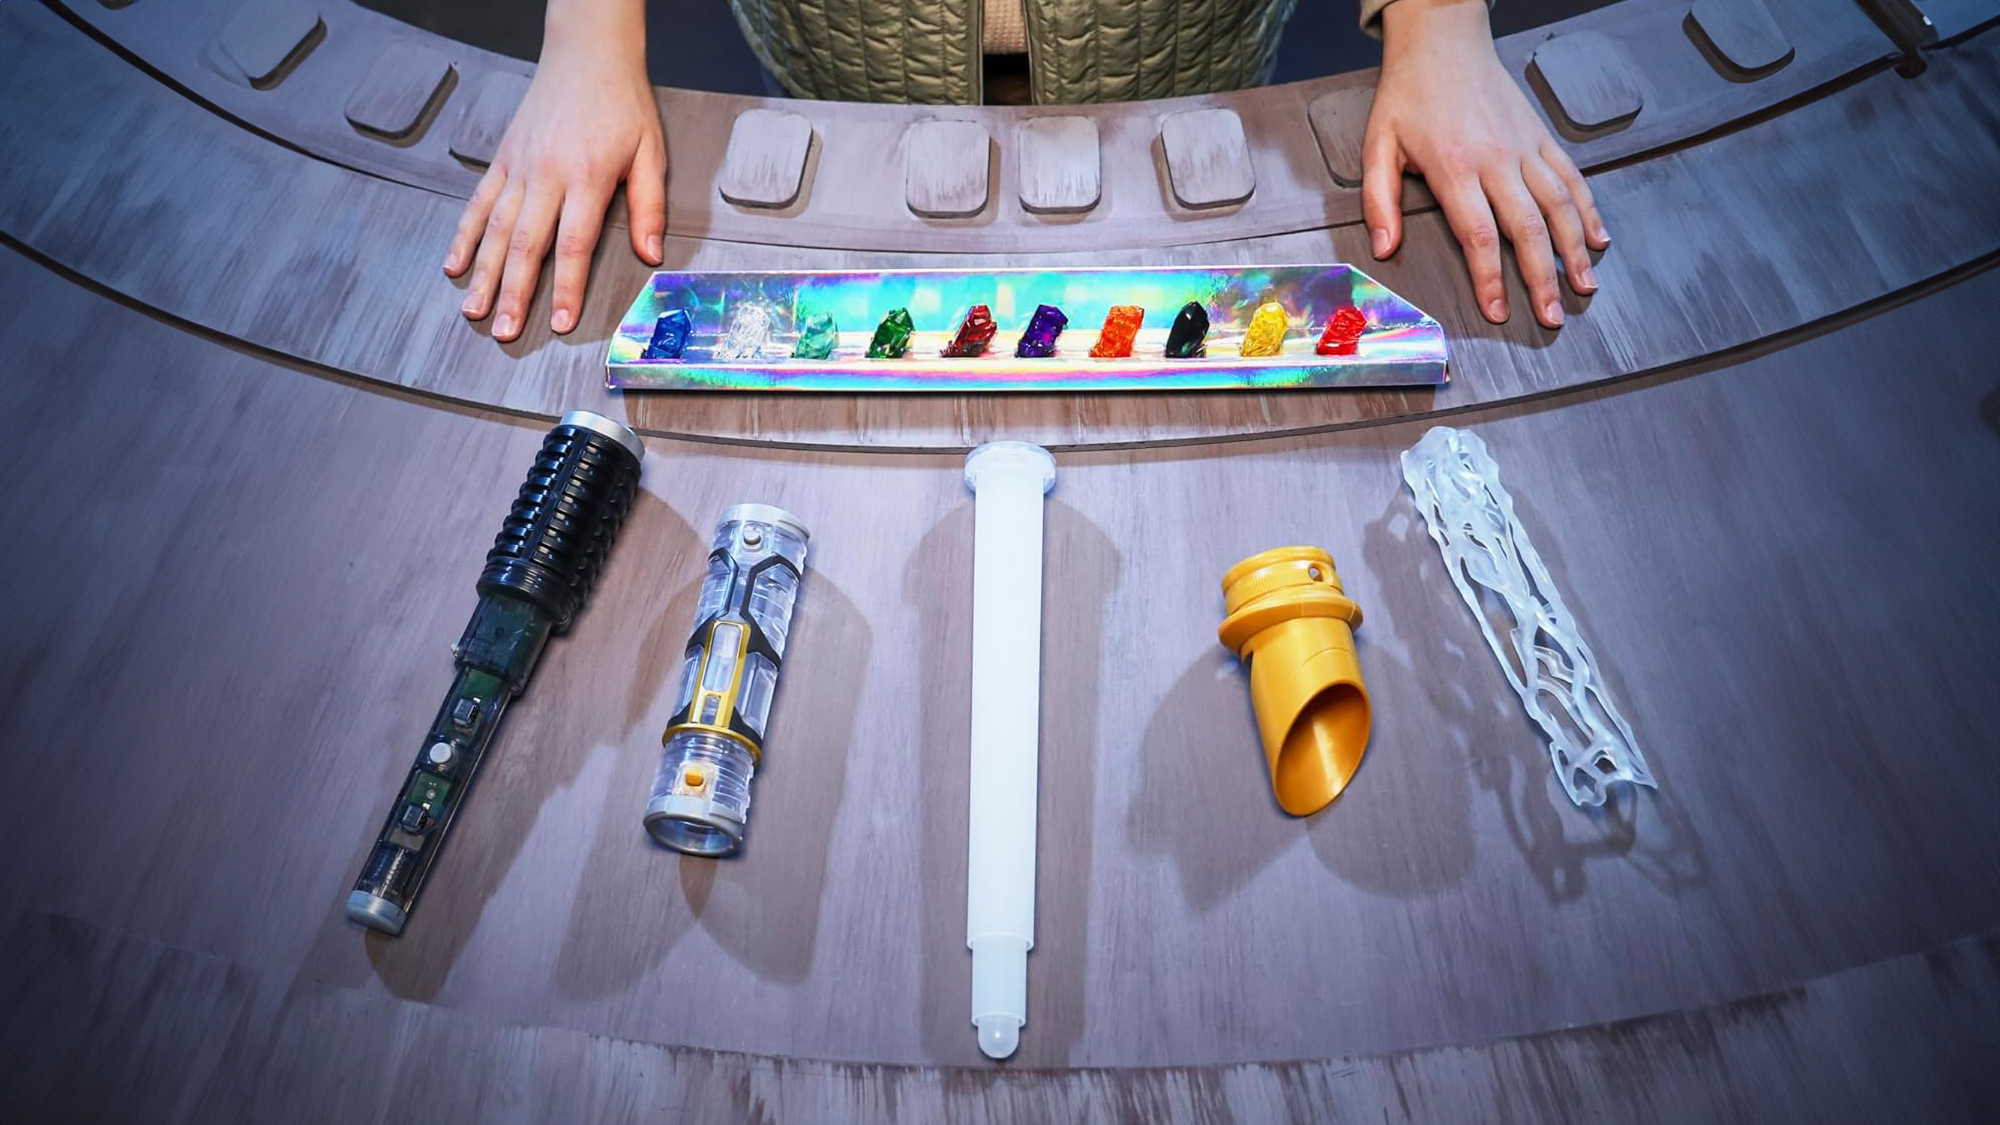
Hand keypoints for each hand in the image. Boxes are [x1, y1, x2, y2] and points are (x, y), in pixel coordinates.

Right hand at [444, 4, 664, 341]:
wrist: (586, 54)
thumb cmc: (622, 103)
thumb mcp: (650, 152)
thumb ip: (649, 207)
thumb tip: (650, 253)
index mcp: (587, 177)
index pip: (573, 244)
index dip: (565, 287)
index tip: (559, 322)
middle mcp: (546, 175)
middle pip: (525, 245)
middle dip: (513, 293)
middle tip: (504, 332)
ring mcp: (518, 167)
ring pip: (494, 229)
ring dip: (483, 273)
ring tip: (474, 310)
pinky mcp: (502, 158)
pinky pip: (478, 202)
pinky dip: (464, 235)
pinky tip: (454, 265)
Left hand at [1364, 0, 1607, 328]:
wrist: (1443, 42)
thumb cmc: (1410, 94)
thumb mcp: (1378, 146)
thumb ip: (1380, 201)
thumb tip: (1385, 247)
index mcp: (1455, 168)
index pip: (1479, 236)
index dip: (1491, 279)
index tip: (1498, 310)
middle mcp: (1497, 160)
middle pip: (1529, 229)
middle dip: (1543, 278)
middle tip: (1553, 316)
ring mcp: (1525, 147)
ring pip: (1560, 206)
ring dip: (1576, 250)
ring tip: (1584, 286)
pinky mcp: (1541, 137)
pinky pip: (1571, 177)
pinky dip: (1589, 210)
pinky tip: (1598, 239)